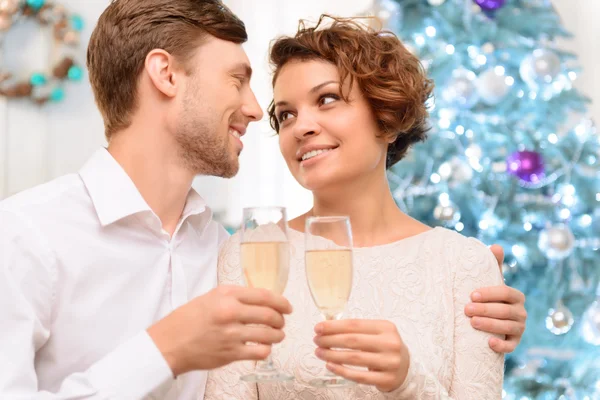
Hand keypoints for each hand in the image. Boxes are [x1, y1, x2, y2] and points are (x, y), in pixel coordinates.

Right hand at [147, 285, 292, 375]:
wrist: (168, 343)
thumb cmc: (188, 319)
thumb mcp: (210, 297)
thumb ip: (235, 297)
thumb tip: (260, 300)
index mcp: (226, 295)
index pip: (264, 296)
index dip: (281, 302)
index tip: (287, 307)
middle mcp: (230, 312)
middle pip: (270, 315)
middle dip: (281, 320)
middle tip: (281, 322)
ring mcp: (231, 334)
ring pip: (269, 334)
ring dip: (278, 336)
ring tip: (276, 336)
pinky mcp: (231, 353)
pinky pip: (260, 352)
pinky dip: (267, 350)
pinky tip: (263, 348)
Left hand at [313, 319, 409, 392]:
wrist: (405, 367)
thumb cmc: (385, 347)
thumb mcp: (377, 333)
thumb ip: (356, 329)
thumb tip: (327, 327)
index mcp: (385, 327)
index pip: (354, 324)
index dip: (333, 326)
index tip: (318, 327)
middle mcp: (389, 343)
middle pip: (353, 340)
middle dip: (330, 340)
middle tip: (317, 340)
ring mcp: (389, 362)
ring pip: (354, 358)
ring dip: (332, 355)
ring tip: (319, 352)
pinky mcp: (386, 379)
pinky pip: (359, 376)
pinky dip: (342, 370)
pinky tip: (330, 365)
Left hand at [465, 244, 526, 353]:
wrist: (489, 319)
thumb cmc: (488, 296)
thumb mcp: (489, 280)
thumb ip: (493, 265)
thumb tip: (496, 246)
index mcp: (516, 296)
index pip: (506, 293)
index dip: (490, 293)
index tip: (471, 295)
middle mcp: (521, 312)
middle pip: (505, 311)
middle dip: (485, 310)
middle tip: (466, 310)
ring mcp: (519, 328)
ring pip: (507, 327)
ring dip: (490, 325)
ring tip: (472, 323)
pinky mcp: (515, 342)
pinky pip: (511, 345)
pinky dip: (502, 345)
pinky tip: (490, 343)